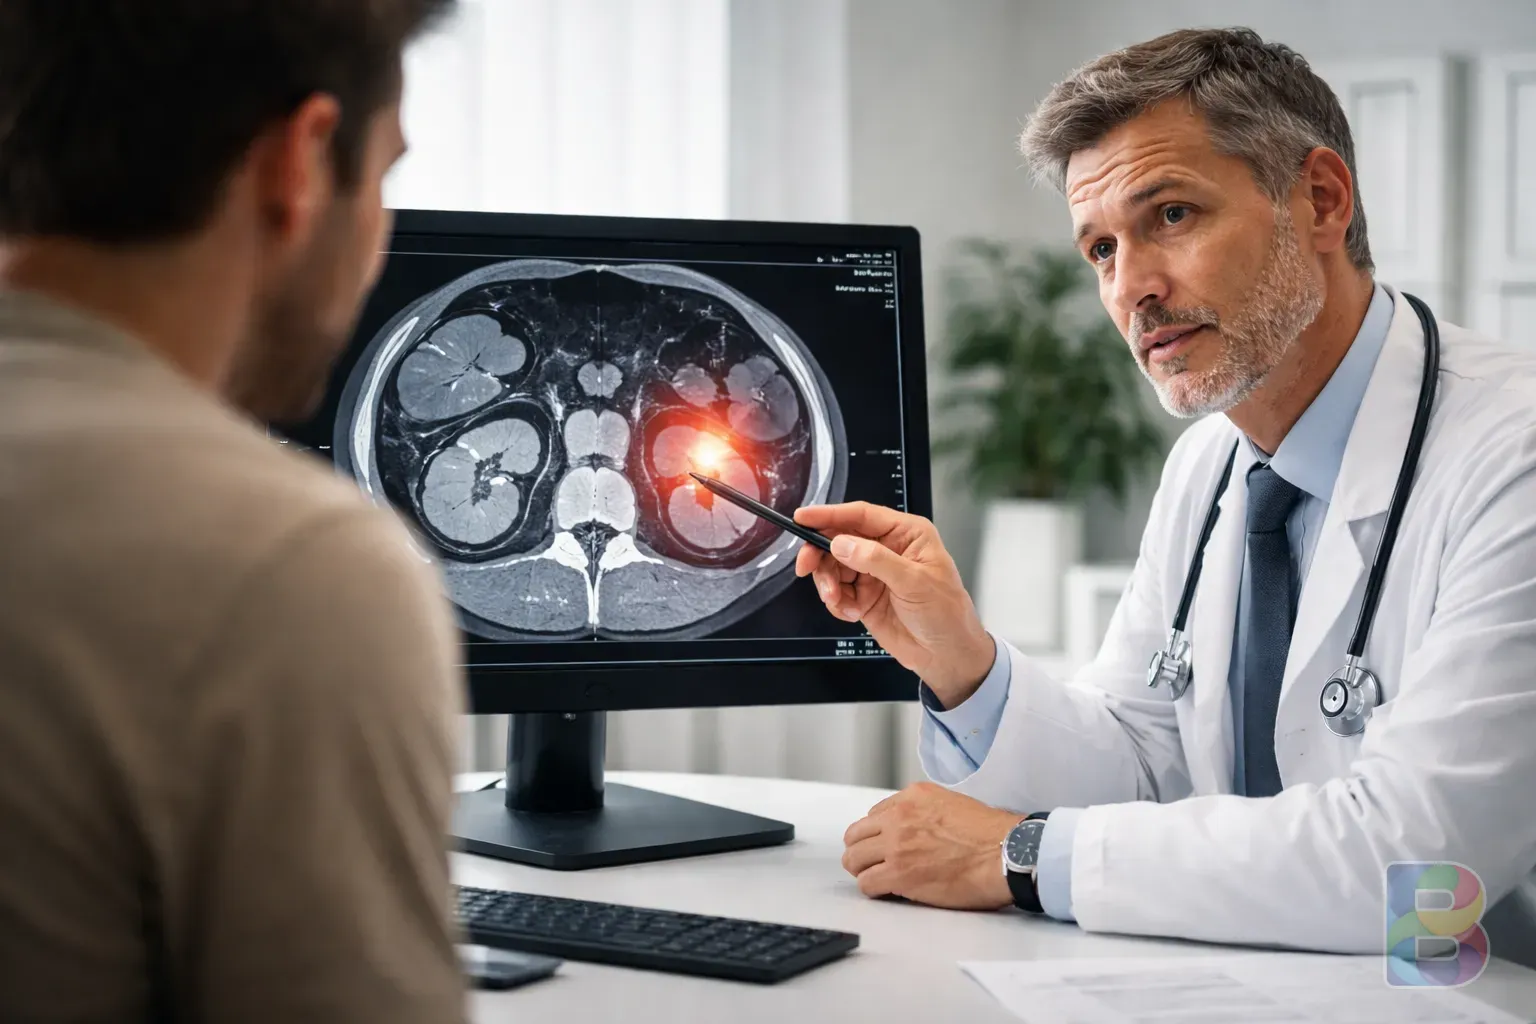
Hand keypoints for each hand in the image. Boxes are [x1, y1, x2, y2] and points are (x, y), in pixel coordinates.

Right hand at [794, 501, 993, 705]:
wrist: (946, 656)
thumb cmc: (946, 614)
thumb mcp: (914, 582)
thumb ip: (876, 560)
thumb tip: (842, 543)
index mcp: (905, 534)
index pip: (861, 515)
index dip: (829, 515)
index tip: (802, 518)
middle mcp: (887, 549)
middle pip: (839, 539)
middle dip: (820, 555)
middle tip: (806, 568)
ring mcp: (873, 573)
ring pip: (833, 567)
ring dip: (828, 584)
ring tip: (838, 601)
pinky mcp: (864, 596)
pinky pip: (837, 591)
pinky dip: (836, 603)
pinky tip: (851, 613)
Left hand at [841, 783, 1022, 909]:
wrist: (1006, 854)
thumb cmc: (992, 836)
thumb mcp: (953, 804)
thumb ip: (926, 812)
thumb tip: (917, 829)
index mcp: (914, 797)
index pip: (875, 814)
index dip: (879, 834)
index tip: (885, 846)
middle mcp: (900, 816)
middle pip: (856, 835)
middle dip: (862, 850)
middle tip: (873, 864)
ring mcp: (896, 845)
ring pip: (853, 859)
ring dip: (863, 870)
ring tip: (878, 879)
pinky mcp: (899, 873)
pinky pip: (866, 883)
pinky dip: (873, 889)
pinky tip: (887, 892)